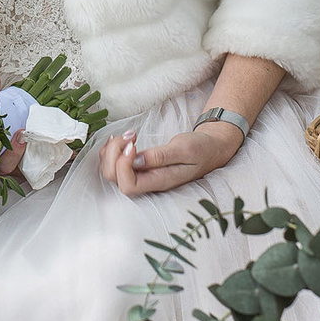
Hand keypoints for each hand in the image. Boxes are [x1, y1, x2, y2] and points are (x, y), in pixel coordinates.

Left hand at [99, 123, 245, 197]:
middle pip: (114, 178)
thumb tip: (136, 159)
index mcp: (159, 181)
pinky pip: (115, 163)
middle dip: (114, 154)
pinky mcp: (138, 166)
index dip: (123, 165)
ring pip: (111, 171)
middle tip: (131, 136)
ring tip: (128, 135)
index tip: (134, 144)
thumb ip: (161, 156)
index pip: (128, 185)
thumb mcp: (184, 149)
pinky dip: (113, 149)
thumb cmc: (200, 149)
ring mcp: (141, 175)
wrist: (209, 149)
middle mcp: (147, 181)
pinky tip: (124, 138)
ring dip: (112, 150)